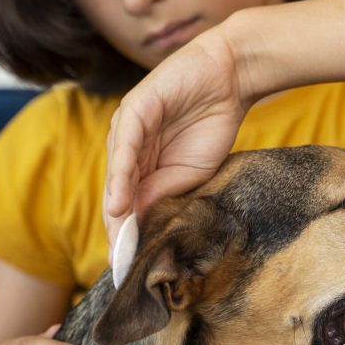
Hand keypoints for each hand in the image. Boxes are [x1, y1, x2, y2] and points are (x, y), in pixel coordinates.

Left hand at [103, 29, 254, 253]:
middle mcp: (127, 147)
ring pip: (115, 175)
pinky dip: (121, 177)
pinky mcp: (134, 111)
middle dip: (117, 229)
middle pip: (115, 194)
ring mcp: (127, 128)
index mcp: (140, 163)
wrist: (230, 78)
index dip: (126, 233)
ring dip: (114, 210)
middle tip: (119, 262)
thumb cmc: (213, 123)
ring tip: (117, 242)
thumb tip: (140, 225)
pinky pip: (124, 148)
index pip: (126, 203)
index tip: (127, 265)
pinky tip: (119, 203)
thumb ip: (164, 193)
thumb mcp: (189, 172)